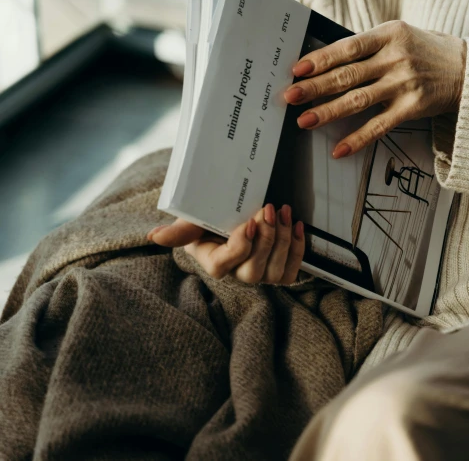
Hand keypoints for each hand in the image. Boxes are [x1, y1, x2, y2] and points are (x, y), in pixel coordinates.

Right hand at [147, 204, 304, 284]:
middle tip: (269, 210)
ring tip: (283, 212)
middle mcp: (237, 273)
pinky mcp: (277, 269)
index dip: (241, 246)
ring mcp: (259, 273)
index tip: (248, 221)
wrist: (230, 211)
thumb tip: (155, 236)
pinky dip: (297, 248)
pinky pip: (290, 271)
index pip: (226, 265)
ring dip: (283, 240)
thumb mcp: (192, 219)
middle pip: (254, 271)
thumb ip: (179, 229)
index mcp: (213, 263)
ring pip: (275, 271)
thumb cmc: (210, 217)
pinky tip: (296, 225)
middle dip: (265, 240)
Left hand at [284, 20, 466, 157]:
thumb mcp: (400, 35)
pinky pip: (380, 126)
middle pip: (348, 75)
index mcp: (390, 34)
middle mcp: (396, 58)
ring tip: (304, 120)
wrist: (468, 70)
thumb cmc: (427, 51)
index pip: (348, 48)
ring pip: (358, 100)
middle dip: (315, 87)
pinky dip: (358, 139)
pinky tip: (339, 149)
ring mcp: (405, 84)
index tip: (297, 69)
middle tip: (290, 97)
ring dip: (328, 111)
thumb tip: (327, 60)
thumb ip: (369, 45)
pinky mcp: (412, 108)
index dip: (321, 59)